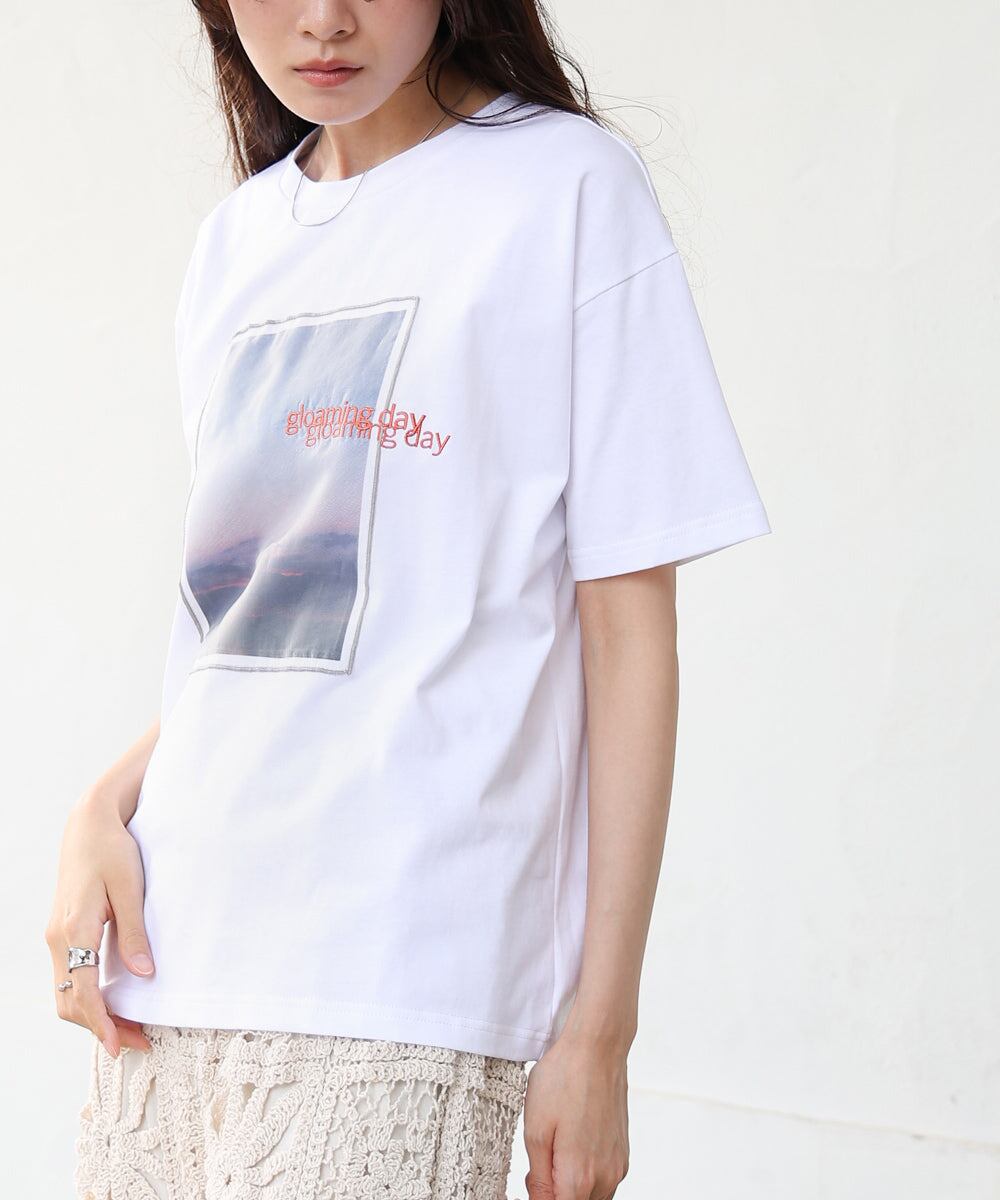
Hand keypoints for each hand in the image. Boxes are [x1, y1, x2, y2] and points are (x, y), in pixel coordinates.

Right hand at [44, 791, 154, 1056]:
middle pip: (71, 1001)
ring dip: (94, 1016)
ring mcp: (56, 937)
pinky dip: (87, 998)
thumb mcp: (130, 887)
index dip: (101, 1023)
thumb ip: (134, 932)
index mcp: (74, 929)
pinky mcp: (62, 934)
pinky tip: (113, 1003)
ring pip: (66, 993)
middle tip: (138, 1041)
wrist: (89, 825)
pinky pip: (69, 978)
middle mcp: (58, 938)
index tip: (119, 1045)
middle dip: (101, 1028)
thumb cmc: (112, 850)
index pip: (84, 990)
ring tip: (131, 1028)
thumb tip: (144, 975)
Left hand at [523, 1031, 629, 1199]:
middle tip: (540, 1160)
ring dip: (572, 1186)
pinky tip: (573, 1143)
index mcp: (579, 1178)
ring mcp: (618, 1166)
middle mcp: (605, 1178)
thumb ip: (538, 1178)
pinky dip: (586, 1174)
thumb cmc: (563, 1080)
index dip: (538, 1198)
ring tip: (556, 1148)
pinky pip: (603, 1180)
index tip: (533, 1178)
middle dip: (554, 1193)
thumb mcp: (536, 1130)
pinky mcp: (623, 1153)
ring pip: (592, 1197)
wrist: (598, 1047)